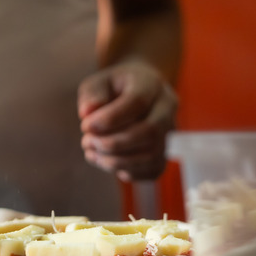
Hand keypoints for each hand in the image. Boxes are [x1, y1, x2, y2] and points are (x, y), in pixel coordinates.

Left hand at [77, 61, 177, 180]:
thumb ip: (91, 94)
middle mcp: (167, 107)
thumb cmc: (111, 88)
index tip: (86, 126)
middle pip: (150, 131)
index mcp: (150, 83)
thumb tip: (87, 112)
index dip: (111, 118)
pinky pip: (153, 170)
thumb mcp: (97, 83)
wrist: (130, 96)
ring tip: (91, 153)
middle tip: (87, 141)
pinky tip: (104, 162)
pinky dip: (127, 172)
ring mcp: (169, 132)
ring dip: (117, 161)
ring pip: (152, 155)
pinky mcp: (164, 153)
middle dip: (114, 143)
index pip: (138, 102)